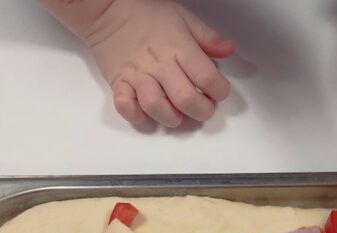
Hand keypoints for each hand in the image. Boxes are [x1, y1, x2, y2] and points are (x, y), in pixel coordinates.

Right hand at [83, 0, 234, 126]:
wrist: (108, 8)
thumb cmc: (145, 13)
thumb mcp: (183, 17)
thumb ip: (208, 37)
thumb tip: (228, 50)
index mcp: (179, 48)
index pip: (208, 79)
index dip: (220, 91)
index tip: (219, 91)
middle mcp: (160, 65)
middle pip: (186, 100)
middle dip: (202, 111)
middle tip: (203, 107)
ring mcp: (138, 75)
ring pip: (157, 107)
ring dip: (172, 117)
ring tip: (177, 113)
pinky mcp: (119, 83)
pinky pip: (126, 106)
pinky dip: (136, 114)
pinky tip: (145, 111)